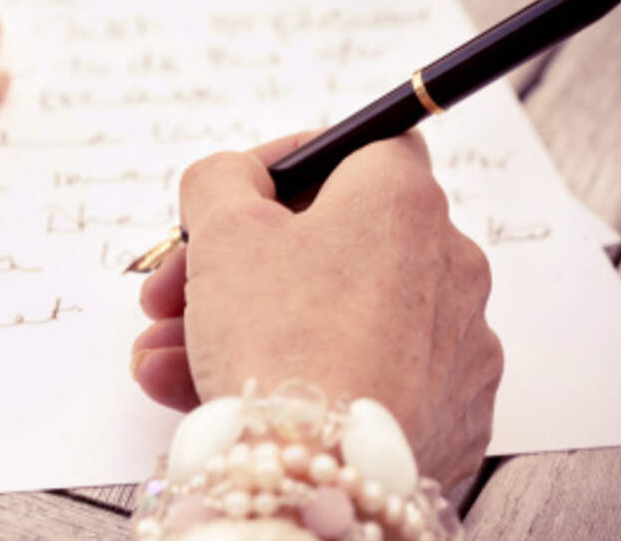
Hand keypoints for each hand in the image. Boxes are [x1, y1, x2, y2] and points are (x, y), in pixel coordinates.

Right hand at [130, 131, 502, 485]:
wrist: (323, 472)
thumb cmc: (279, 336)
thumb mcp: (223, 228)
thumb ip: (222, 177)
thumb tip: (237, 177)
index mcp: (404, 201)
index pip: (361, 148)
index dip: (288, 166)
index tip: (235, 197)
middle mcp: (448, 265)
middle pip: (331, 245)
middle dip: (237, 266)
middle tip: (174, 293)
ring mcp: (454, 347)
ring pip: (333, 318)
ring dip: (245, 327)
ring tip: (166, 357)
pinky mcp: (450, 415)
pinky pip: (361, 378)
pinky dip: (299, 379)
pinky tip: (216, 393)